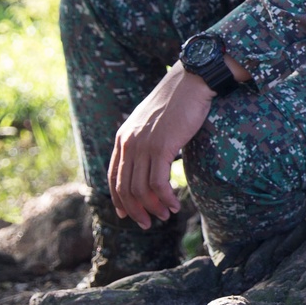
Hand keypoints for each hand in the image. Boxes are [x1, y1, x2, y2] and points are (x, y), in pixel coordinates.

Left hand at [107, 62, 214, 228]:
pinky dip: (166, 198)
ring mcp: (144, 145)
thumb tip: (150, 160)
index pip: (113, 177)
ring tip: (166, 215)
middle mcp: (128, 143)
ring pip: (141, 189)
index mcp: (123, 137)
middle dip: (136, 210)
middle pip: (125, 187)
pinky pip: (159, 183)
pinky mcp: (161, 147)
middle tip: (148, 223)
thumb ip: (144, 140)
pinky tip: (175, 204)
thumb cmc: (178, 100)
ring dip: (154, 207)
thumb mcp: (151, 121)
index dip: (118, 200)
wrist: (192, 81)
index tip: (127, 215)